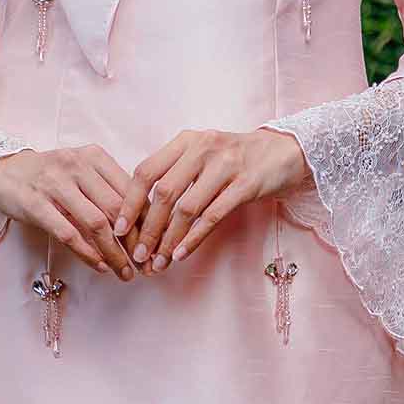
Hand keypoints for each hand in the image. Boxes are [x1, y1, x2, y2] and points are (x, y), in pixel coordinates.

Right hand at [0, 145, 139, 277]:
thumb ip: (108, 191)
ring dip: (115, 253)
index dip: (148, 222)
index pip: (131, 192)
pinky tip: (100, 266)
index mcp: (94, 157)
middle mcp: (77, 166)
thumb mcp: (81, 172)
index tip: (156, 246)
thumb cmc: (49, 175)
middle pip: (118, 209)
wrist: (2, 169)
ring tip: (125, 272)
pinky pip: (68, 233)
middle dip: (136, 242)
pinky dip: (87, 253)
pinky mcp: (35, 203)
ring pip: (96, 223)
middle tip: (146, 265)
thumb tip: (143, 225)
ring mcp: (55, 184)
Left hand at [116, 127, 313, 271]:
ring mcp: (226, 165)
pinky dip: (194, 238)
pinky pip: (213, 216)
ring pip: (187, 208)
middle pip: (164, 193)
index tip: (119, 228)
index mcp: (186, 141)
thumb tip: (140, 211)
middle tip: (138, 255)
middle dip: (148, 228)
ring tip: (158, 262)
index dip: (130, 201)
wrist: (284, 151)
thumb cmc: (235, 158)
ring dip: (169, 239)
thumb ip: (174, 172)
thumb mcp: (202, 154)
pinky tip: (181, 254)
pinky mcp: (246, 184)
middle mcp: (203, 149)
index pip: (146, 171)